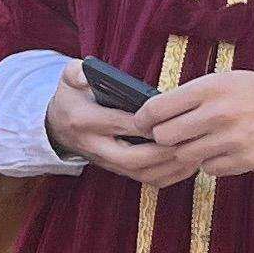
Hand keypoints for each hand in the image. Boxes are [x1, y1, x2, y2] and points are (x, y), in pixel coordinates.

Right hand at [42, 63, 179, 186]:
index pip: (121, 124)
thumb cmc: (72, 99)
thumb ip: (76, 72)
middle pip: (132, 158)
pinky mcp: (118, 171)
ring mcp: (107, 162)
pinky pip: (146, 180)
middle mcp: (95, 146)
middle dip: (163, 152)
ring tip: (195, 152)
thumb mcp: (68, 79)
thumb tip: (85, 73)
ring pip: (141, 174)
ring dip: (170, 167)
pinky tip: (188, 164)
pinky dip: (170, 176)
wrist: (58, 127)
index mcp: (84, 121)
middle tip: (190, 139)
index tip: (173, 116)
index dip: (148, 123)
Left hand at [134, 68, 253, 182]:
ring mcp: (234, 139)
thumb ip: (194, 95)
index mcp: (212, 87)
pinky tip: (226, 149)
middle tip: (174, 134)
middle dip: (164, 138)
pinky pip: (209, 169)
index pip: (157, 108)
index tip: (143, 123)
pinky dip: (212, 163)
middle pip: (165, 136)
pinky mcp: (246, 160)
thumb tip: (156, 112)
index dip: (144, 119)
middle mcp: (221, 113)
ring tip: (205, 139)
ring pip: (185, 156)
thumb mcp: (229, 80)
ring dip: (189, 151)